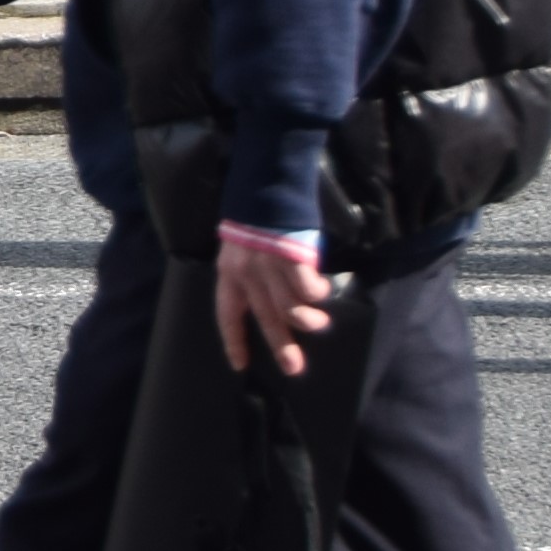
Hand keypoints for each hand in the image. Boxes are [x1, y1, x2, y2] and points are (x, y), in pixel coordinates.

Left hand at [216, 227, 334, 378]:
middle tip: (293, 369)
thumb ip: (249, 272)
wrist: (266, 182)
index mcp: (229, 271)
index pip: (227, 314)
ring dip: (307, 322)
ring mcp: (270, 266)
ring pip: (289, 308)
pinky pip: (307, 288)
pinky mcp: (292, 257)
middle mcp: (247, 273)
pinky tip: (323, 290)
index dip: (233, 339)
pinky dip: (317, 294)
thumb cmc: (253, 213)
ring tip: (318, 325)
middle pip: (264, 318)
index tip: (239, 364)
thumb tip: (268, 298)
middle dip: (281, 347)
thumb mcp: (239, 246)